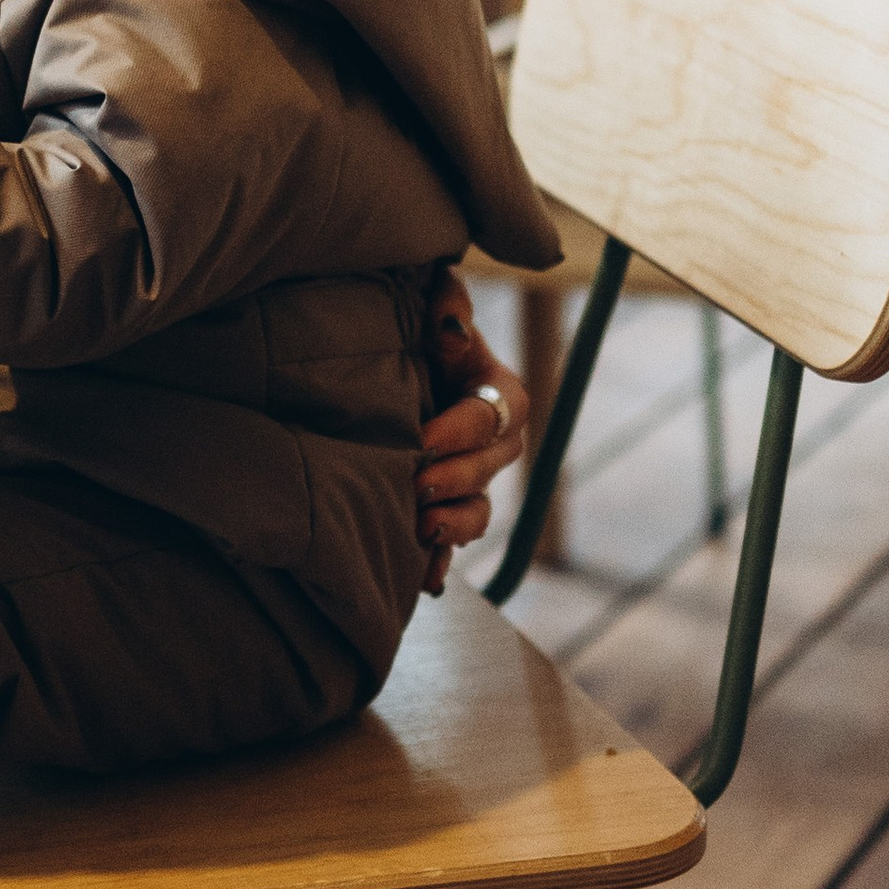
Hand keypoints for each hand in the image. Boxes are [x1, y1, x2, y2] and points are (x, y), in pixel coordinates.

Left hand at [417, 270, 529, 593]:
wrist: (389, 380)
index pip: (491, 416)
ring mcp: (475, 483)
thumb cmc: (417, 344)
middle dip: (454, 479)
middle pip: (487, 468)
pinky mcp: (451, 512)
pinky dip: (438, 562)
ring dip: (453, 525)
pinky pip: (454, 545)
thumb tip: (447, 320)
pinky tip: (422, 579)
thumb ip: (447, 309)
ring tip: (421, 528)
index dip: (459, 431)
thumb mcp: (433, 322)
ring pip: (478, 512)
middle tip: (416, 485)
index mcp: (500, 394)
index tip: (420, 440)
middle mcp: (497, 444)